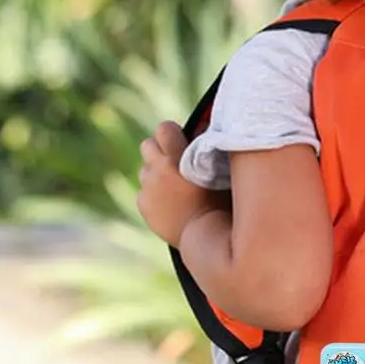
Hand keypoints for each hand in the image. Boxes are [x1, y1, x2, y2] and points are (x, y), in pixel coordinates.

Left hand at [137, 121, 212, 247]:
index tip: (181, 137)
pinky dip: (153, 193)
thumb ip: (210, 148)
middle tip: (175, 160)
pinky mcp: (143, 205)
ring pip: (145, 169)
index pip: (164, 128)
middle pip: (147, 144)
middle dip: (159, 149)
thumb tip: (206, 129)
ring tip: (174, 184)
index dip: (172, 131)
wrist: (204, 235)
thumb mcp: (221, 170)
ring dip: (156, 172)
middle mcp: (157, 170)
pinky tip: (170, 202)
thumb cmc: (222, 200)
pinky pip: (144, 191)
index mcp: (177, 158)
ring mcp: (147, 188)